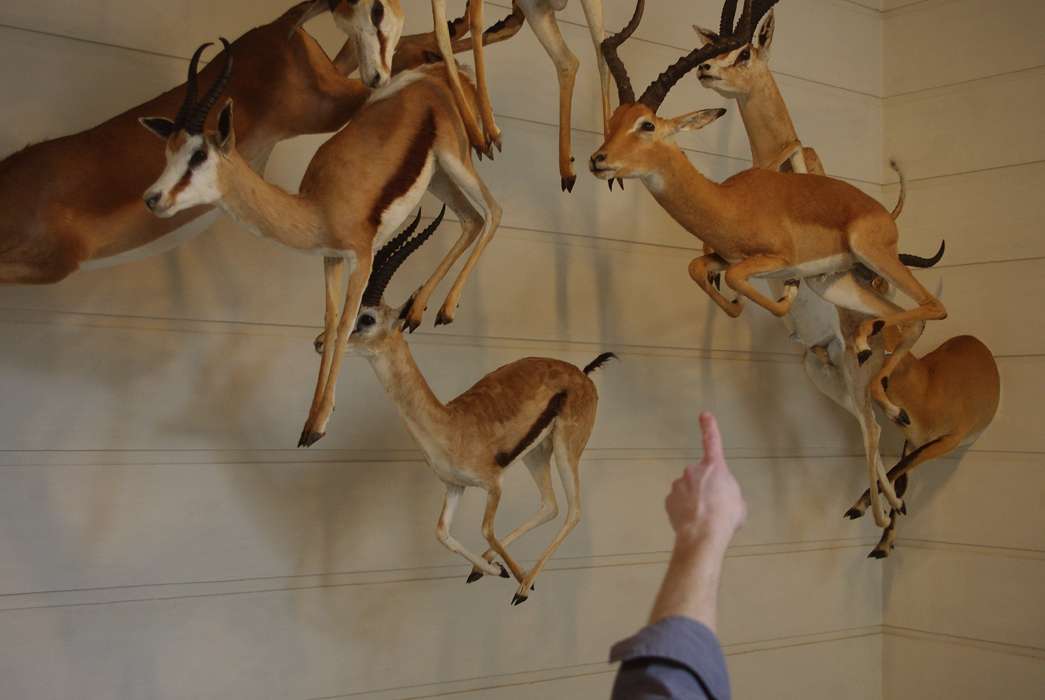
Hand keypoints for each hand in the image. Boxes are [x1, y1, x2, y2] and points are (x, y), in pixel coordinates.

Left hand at [665, 412, 746, 545]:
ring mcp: (678, 484)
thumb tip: (721, 496)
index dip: (709, 427)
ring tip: (704, 517)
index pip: (712, 441)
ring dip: (695, 500)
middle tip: (714, 506)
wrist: (703, 534)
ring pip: (688, 490)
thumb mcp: (738, 501)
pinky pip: (679, 502)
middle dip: (705, 487)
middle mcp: (693, 471)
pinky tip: (693, 521)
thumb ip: (728, 491)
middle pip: (701, 476)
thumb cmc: (726, 516)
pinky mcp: (669, 500)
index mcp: (714, 467)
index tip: (704, 414)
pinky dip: (685, 510)